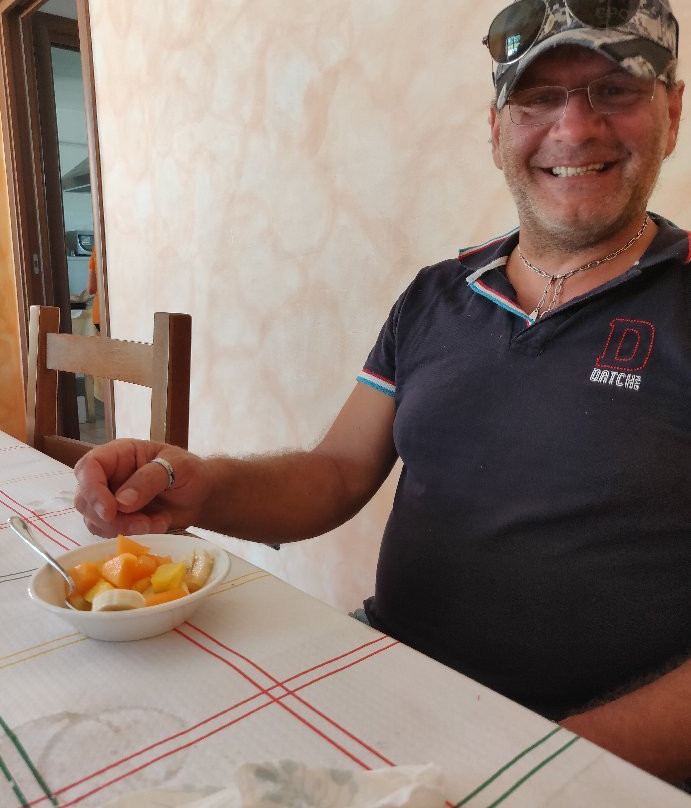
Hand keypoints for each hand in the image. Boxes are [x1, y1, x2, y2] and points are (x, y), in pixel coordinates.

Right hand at [73, 439, 212, 536]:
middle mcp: (109, 475)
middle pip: (85, 498)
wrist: (201, 496)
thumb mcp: (178, 467)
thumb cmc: (191, 472)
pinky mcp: (117, 519)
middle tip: (142, 524)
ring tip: (156, 523)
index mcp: (120, 454)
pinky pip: (109, 532)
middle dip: (109, 517)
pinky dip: (131, 534)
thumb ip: (150, 479)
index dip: (92, 489)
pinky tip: (157, 525)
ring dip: (123, 528)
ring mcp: (110, 498)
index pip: (89, 466)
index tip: (110, 511)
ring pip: (94, 519)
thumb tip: (121, 502)